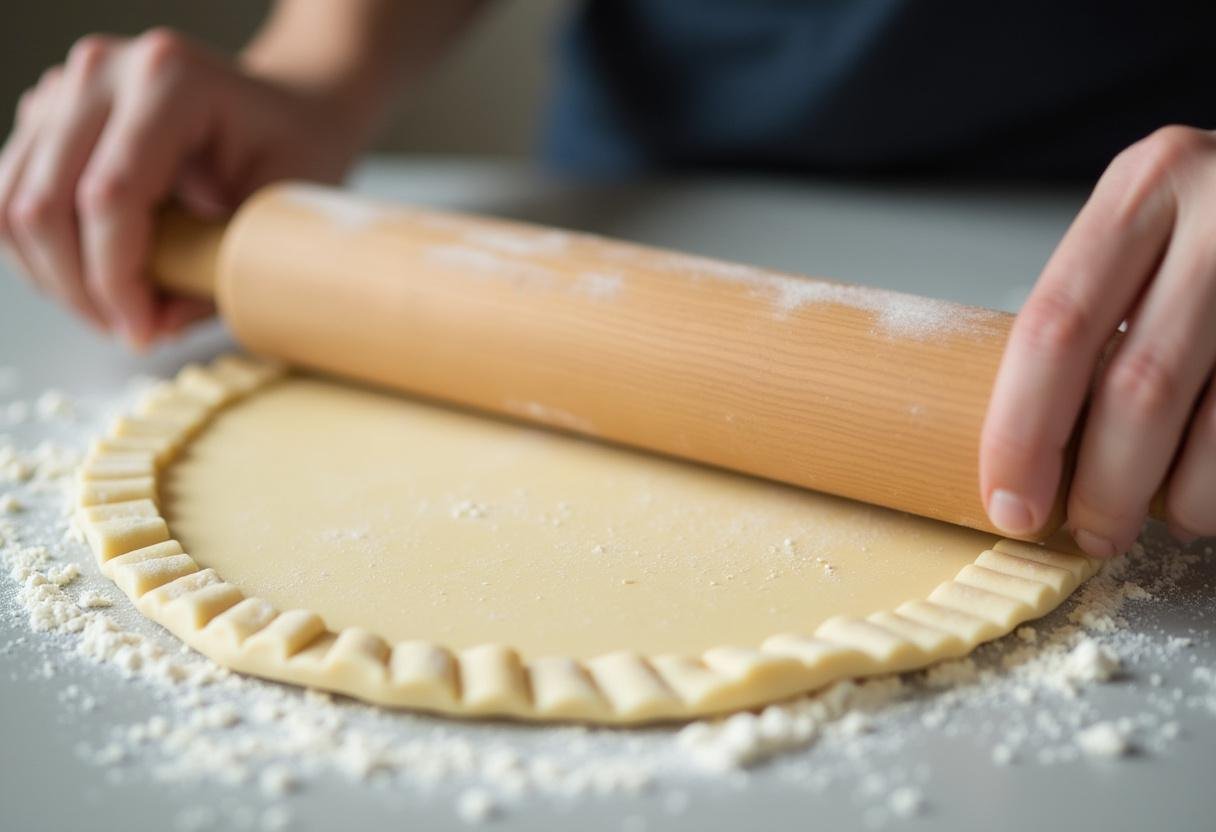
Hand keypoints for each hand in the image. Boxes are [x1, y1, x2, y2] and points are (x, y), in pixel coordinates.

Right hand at [0, 29, 364, 346]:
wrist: (282, 110)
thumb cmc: (291, 150)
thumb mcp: (276, 210)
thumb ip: (218, 269)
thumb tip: (152, 328)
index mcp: (169, 80)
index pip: (109, 196)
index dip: (116, 280)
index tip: (142, 332)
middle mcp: (104, 71)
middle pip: (45, 204)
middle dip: (81, 290)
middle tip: (130, 332)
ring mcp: (65, 87)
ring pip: (12, 205)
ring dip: (54, 278)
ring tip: (113, 311)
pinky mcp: (45, 114)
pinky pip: (10, 196)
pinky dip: (41, 254)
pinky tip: (91, 278)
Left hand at [981, 125, 1215, 554]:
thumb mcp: (1151, 229)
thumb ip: (1099, 311)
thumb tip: (1031, 451)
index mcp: (1145, 187)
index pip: (1055, 328)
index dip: (1022, 431)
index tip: (1009, 503)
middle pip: (1137, 386)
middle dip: (1103, 484)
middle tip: (1089, 532)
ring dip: (1181, 498)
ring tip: (1161, 518)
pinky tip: (1208, 493)